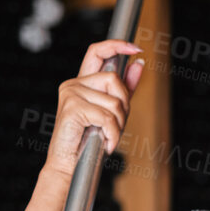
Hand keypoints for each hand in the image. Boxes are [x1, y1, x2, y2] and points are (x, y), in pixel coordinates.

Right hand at [43, 40, 143, 181]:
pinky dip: (112, 133)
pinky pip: (107, 116)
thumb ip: (124, 89)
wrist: (70, 165)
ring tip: (107, 136)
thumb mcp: (113, 111)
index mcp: (82, 82)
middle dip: (123, 105)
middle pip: (114, 80)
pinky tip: (104, 143)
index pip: (97, 52)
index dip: (116, 45)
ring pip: (114, 101)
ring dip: (118, 125)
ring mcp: (71, 94)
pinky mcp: (72, 108)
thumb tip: (138, 63)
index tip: (135, 48)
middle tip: (115, 126)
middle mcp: (74, 84)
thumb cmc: (90, 140)